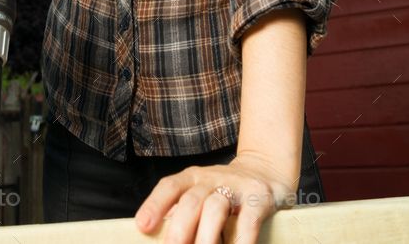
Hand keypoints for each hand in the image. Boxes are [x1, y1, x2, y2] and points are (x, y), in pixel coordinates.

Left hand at [134, 153, 295, 243]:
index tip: (143, 226)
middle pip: (191, 200)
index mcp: (192, 178)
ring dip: (206, 237)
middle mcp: (211, 178)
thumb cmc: (225, 192)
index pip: (170, 186)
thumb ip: (184, 212)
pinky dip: (240, 241)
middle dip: (179, 228)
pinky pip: (247, 221)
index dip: (154, 205)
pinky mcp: (258, 199)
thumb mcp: (202, 194)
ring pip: (215, 208)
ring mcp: (235, 187)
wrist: (265, 171)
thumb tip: (160, 236)